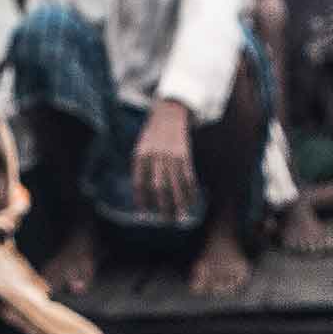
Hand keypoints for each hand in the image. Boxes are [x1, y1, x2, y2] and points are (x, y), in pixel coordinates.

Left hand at [130, 98, 193, 216]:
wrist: (168, 112)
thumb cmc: (153, 134)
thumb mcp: (141, 147)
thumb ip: (141, 168)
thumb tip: (144, 194)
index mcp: (140, 155)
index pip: (139, 183)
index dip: (142, 199)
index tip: (145, 213)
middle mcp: (155, 156)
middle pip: (158, 187)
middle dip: (163, 205)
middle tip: (166, 221)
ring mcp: (170, 155)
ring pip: (175, 184)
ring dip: (179, 202)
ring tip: (181, 217)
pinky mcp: (184, 153)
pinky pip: (187, 176)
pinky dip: (190, 190)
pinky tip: (193, 201)